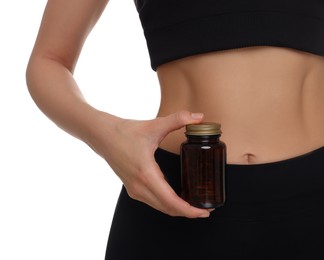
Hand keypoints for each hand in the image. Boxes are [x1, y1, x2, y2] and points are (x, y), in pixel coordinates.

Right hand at [92, 110, 211, 217]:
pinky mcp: (132, 188)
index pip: (171, 202)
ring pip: (160, 207)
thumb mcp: (153, 125)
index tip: (205, 211)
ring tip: (195, 206)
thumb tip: (199, 116)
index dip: (190, 210)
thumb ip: (178, 119)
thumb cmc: (125, 131)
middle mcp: (139, 187)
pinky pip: (153, 202)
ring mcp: (134, 189)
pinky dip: (167, 204)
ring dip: (178, 210)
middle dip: (188, 212)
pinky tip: (177, 198)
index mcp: (146, 174)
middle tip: (206, 209)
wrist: (102, 135)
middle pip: (168, 209)